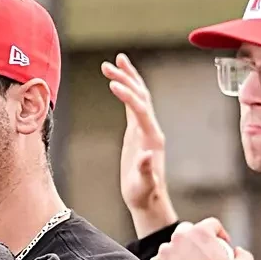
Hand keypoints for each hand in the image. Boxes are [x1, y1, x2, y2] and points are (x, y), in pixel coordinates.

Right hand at [102, 54, 176, 234]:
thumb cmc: (144, 193)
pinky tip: (117, 80)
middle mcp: (151, 128)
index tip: (111, 84)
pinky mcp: (137, 131)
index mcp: (152, 138)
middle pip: (140, 95)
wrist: (148, 199)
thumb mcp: (143, 184)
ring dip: (127, 77)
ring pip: (138, 95)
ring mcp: (145, 128)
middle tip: (108, 64)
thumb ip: (145, 169)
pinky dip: (126, 90)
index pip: (140, 110)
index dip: (127, 95)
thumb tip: (146, 155)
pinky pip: (133, 105)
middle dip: (126, 78)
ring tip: (115, 61)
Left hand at [148, 219, 253, 259]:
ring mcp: (165, 250)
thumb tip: (238, 251)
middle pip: (188, 230)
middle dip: (196, 238)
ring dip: (181, 252)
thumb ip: (243, 255)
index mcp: (201, 233)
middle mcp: (180, 237)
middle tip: (202, 253)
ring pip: (174, 246)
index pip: (212, 224)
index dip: (219, 233)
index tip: (221, 243)